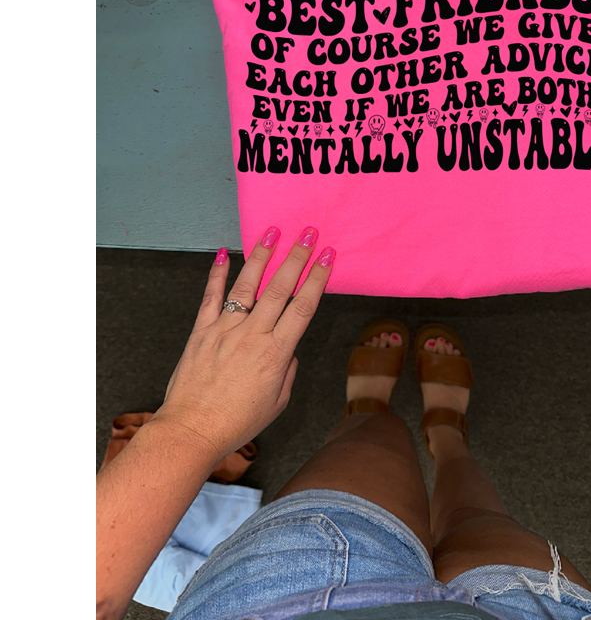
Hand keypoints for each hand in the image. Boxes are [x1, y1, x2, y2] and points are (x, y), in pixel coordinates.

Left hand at [152, 226, 333, 465]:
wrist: (192, 430)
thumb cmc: (236, 422)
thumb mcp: (277, 402)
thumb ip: (288, 370)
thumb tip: (288, 350)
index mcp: (276, 353)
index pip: (303, 307)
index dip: (317, 279)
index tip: (327, 257)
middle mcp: (252, 335)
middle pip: (279, 288)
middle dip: (296, 257)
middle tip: (308, 233)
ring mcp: (224, 329)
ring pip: (246, 285)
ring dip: (261, 256)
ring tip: (272, 232)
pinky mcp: (201, 331)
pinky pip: (210, 297)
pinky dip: (216, 274)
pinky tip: (223, 254)